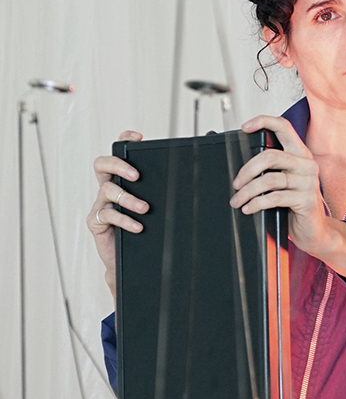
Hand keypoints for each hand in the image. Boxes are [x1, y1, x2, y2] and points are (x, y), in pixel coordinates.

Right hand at [87, 130, 148, 301]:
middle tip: (136, 175)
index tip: (137, 137)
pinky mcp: (96, 222)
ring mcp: (101, 204)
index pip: (117, 153)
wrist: (130, 261)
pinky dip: (125, 220)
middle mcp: (108, 188)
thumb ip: (164, 190)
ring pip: (108, 190)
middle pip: (102, 165)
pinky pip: (108, 215)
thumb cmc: (144, 230)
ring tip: (145, 208)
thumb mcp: (156, 206)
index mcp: (122, 180)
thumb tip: (195, 173)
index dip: (123, 141)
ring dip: (129, 199)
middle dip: (119, 165)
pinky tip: (138, 226)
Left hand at [229, 115, 345, 278]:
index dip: (264, 121)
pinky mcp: (306, 200)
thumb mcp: (283, 183)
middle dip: (246, 170)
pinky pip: (274, 198)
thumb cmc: (295, 205)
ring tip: (238, 201)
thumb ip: (270, 171)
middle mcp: (306, 165)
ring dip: (247, 192)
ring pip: (269, 179)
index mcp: (300, 155)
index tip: (245, 127)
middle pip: (270, 156)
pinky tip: (249, 209)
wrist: (315, 231)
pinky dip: (256, 203)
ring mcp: (308, 182)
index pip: (284, 127)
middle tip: (236, 183)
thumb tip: (241, 170)